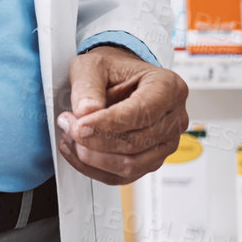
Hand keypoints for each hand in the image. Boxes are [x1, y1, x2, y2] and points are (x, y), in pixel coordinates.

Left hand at [54, 45, 188, 185]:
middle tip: (68, 126)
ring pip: (130, 165)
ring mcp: (166, 143)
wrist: (119, 78)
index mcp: (168, 87)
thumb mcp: (93, 65)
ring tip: (70, 138)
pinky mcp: (152, 160)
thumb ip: (88, 87)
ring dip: (93, 158)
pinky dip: (94, 169)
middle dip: (95, 141)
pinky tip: (76, 152)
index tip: (78, 126)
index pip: (141, 113)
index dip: (107, 124)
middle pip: (135, 142)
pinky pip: (122, 176)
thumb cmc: (112, 70)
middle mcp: (174, 117)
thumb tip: (86, 112)